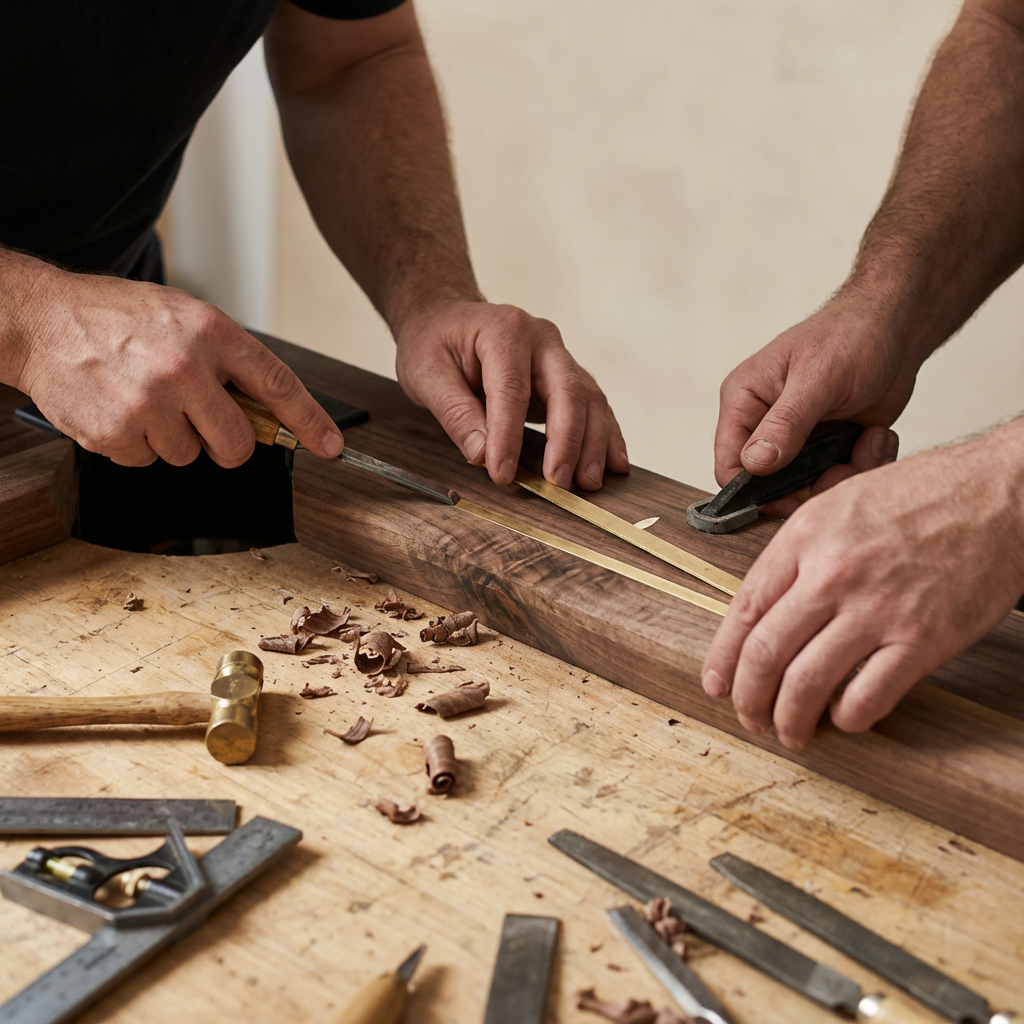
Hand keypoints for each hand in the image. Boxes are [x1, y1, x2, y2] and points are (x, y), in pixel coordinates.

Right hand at [3, 253, 343, 467]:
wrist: (41, 319)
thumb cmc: (116, 318)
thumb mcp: (183, 318)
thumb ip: (227, 361)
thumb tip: (265, 413)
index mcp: (210, 332)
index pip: (277, 384)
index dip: (309, 421)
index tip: (330, 445)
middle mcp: (184, 367)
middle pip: (235, 443)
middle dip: (223, 443)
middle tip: (198, 422)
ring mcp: (149, 403)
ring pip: (187, 456)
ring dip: (170, 438)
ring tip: (141, 398)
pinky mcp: (116, 432)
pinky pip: (146, 462)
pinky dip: (135, 444)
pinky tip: (119, 409)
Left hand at [394, 300, 628, 488]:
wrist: (445, 320)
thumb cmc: (434, 344)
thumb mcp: (427, 374)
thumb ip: (454, 413)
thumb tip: (482, 455)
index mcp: (505, 330)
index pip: (512, 389)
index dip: (509, 436)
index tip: (502, 474)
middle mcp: (542, 339)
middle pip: (568, 390)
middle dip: (567, 442)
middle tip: (559, 483)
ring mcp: (559, 357)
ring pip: (590, 400)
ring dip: (593, 444)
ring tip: (588, 482)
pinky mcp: (567, 378)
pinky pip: (594, 406)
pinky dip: (606, 436)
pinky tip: (614, 463)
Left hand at [701, 419, 1023, 747]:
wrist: (997, 495)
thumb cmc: (922, 496)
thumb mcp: (838, 503)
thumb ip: (797, 553)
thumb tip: (762, 607)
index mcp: (804, 539)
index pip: (743, 610)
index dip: (722, 657)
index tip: (716, 682)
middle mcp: (832, 575)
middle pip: (765, 654)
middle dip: (748, 698)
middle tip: (749, 717)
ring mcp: (876, 610)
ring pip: (806, 684)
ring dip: (789, 719)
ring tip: (789, 732)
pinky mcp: (921, 641)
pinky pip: (865, 698)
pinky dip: (846, 718)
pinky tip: (843, 717)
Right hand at [715, 295, 915, 513]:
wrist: (898, 328)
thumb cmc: (851, 336)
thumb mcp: (818, 378)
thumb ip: (785, 423)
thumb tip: (754, 464)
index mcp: (744, 402)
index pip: (728, 465)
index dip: (754, 492)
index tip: (792, 499)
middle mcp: (764, 425)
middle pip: (770, 485)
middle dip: (810, 486)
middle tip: (843, 468)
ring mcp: (797, 439)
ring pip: (808, 487)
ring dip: (844, 474)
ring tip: (869, 442)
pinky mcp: (828, 447)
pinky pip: (838, 478)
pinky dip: (863, 465)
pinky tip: (876, 437)